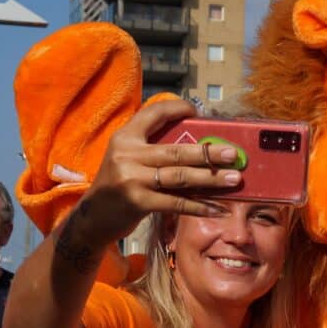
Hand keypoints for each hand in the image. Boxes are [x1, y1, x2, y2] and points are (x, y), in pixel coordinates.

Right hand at [81, 100, 242, 243]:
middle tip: (233, 153)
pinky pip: (176, 203)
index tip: (198, 112)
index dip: (177, 109)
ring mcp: (132, 178)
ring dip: (211, 178)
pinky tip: (217, 208)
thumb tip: (198, 147)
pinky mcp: (137, 201)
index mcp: (125, 137)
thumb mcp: (127, 159)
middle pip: (176, 150)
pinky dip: (199, 206)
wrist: (92, 219)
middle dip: (208, 152)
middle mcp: (127, 154)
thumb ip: (152, 149)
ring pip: (180, 176)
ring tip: (234, 178)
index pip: (153, 113)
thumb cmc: (118, 186)